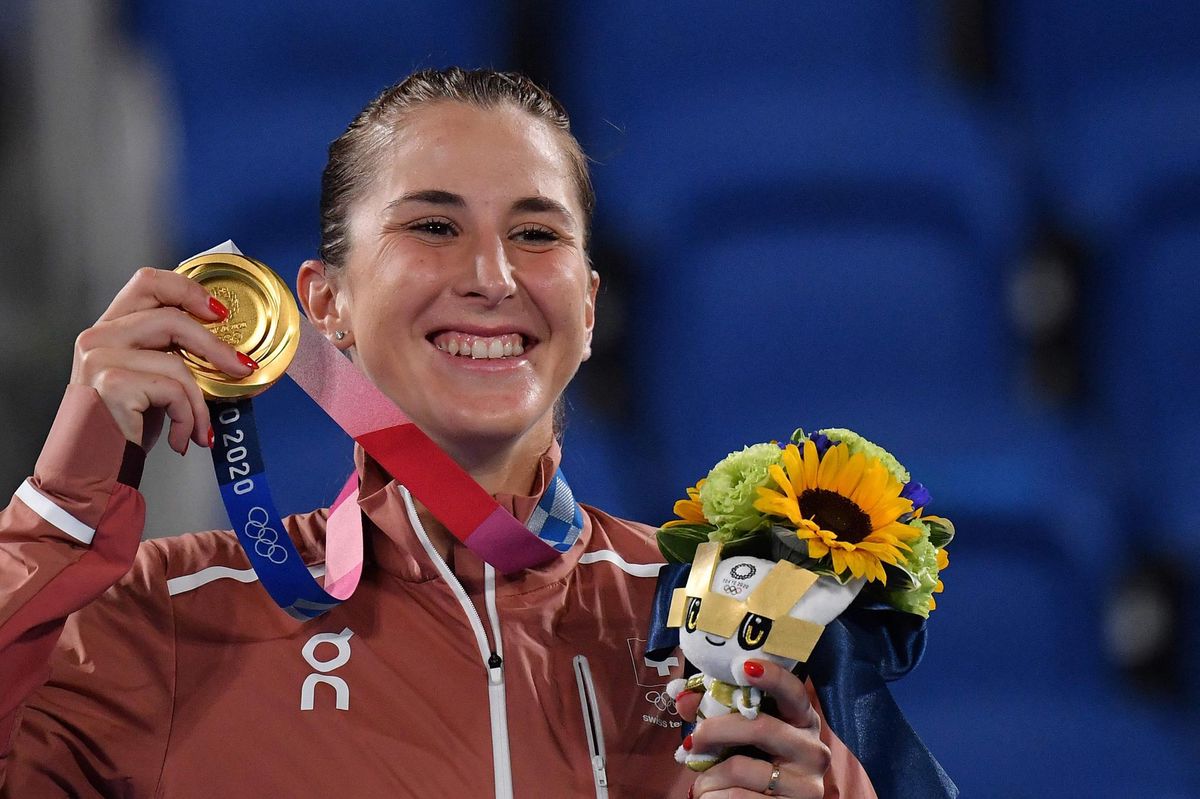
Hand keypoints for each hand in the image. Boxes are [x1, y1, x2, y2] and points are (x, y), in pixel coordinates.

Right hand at [70, 267, 254, 453]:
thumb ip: (169, 354)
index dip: (188, 290)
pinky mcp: (112, 386)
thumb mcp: (147, 382)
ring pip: (176, 362)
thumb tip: (226, 351)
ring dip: (200, 402)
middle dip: (216, 347)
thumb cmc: (122, 428)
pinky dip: (187, 418)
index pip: (148, 282)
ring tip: (199, 429)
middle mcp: (97, 337)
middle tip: (242, 368)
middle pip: (172, 318)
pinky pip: (172, 391)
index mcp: (109, 328)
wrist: (91, 472)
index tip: (220, 314)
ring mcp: (100, 359)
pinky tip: (181, 439)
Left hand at [677, 660, 829, 798]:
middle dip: (715, 730)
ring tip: (703, 782)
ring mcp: (807, 784)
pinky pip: (737, 797)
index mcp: (802, 721)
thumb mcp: (738, 737)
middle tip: (692, 740)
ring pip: (741, 768)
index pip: (794, 692)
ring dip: (708, 776)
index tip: (745, 667)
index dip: (773, 677)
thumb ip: (713, 712)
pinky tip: (714, 796)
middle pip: (760, 727)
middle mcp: (813, 750)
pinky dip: (713, 796)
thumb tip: (683, 698)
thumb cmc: (752, 764)